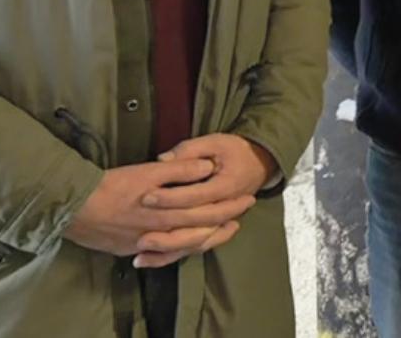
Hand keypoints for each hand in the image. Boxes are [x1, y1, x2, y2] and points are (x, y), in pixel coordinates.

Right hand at [65, 158, 253, 259]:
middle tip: (241, 216)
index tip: (246, 199)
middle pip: (200, 230)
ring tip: (220, 232)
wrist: (72, 206)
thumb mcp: (148, 171)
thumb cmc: (111, 185)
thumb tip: (208, 167)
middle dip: (224, 223)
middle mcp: (160, 231)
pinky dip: (178, 251)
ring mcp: (145, 244)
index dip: (229, 205)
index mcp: (167, 211)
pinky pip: (163, 254)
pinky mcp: (131, 249)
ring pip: (184, 246)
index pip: (207, 210)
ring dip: (205, 239)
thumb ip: (180, 169)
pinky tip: (186, 247)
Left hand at [130, 134, 276, 267]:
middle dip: (165, 232)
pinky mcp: (214, 229)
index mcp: (227, 186)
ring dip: (168, 248)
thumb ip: (189, 151)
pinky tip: (147, 259)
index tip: (146, 197)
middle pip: (194, 226)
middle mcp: (224, 209)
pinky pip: (194, 247)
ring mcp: (221, 222)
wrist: (260, 163)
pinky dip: (172, 255)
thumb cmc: (236, 151)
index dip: (170, 197)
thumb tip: (163, 160)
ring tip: (141, 249)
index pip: (196, 196)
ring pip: (194, 242)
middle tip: (140, 231)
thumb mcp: (215, 142)